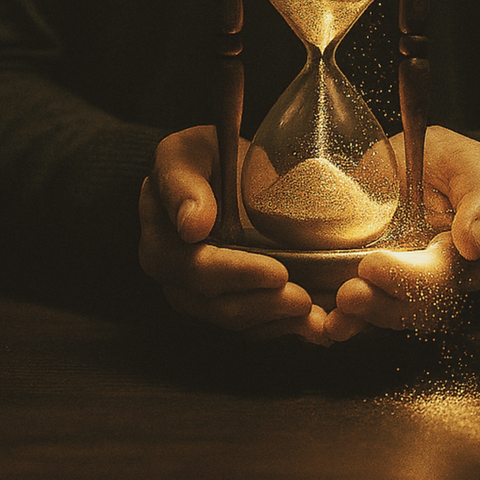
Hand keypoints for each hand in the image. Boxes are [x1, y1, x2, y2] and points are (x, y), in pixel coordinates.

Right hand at [139, 126, 330, 344]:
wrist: (219, 163)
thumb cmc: (201, 153)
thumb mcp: (186, 151)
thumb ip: (182, 183)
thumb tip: (192, 226)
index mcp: (161, 243)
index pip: (196, 268)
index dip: (239, 274)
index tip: (279, 272)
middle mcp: (177, 279)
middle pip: (217, 306)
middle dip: (264, 306)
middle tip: (306, 300)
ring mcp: (202, 296)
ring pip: (238, 323)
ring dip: (280, 324)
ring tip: (319, 320)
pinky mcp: (230, 301)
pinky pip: (254, 325)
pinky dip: (286, 327)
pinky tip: (317, 325)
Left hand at [324, 126, 479, 340]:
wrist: (414, 155)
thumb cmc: (451, 162)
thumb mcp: (472, 166)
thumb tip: (473, 244)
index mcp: (468, 261)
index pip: (443, 282)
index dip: (409, 281)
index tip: (373, 266)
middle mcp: (437, 282)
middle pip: (413, 310)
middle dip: (379, 306)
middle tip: (348, 294)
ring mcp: (402, 284)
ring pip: (386, 315)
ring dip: (358, 320)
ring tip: (331, 319)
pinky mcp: (373, 281)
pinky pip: (362, 310)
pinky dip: (344, 318)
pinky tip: (324, 321)